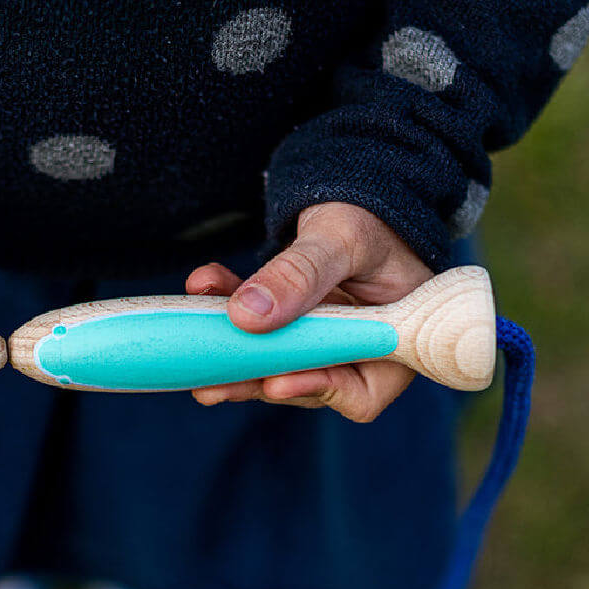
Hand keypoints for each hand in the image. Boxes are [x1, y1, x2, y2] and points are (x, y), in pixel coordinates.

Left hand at [185, 203, 431, 422]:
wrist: (356, 196)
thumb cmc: (369, 218)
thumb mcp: (341, 237)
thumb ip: (301, 273)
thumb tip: (248, 315)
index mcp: (393, 340)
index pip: (361, 393)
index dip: (319, 390)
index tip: (276, 382)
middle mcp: (357, 353)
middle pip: (304, 384)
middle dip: (254, 379)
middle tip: (210, 382)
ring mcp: (320, 346)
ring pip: (271, 364)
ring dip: (231, 351)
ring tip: (195, 337)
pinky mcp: (290, 332)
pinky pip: (254, 335)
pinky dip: (226, 315)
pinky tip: (202, 287)